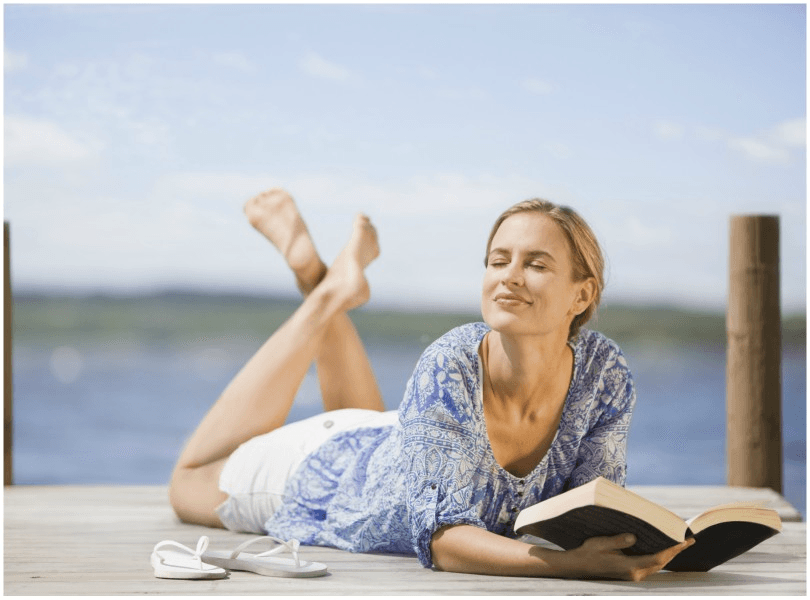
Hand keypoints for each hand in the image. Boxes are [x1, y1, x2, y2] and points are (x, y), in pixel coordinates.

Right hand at [561, 533, 695, 580]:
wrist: (579, 565)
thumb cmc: (589, 552)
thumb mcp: (602, 543)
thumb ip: (620, 540)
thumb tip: (635, 537)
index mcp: (629, 567)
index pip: (658, 558)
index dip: (672, 550)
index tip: (684, 541)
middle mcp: (635, 574)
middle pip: (661, 563)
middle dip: (675, 552)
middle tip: (689, 540)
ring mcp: (633, 576)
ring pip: (657, 566)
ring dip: (669, 555)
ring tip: (679, 544)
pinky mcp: (631, 574)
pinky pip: (650, 566)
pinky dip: (660, 557)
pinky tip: (662, 550)